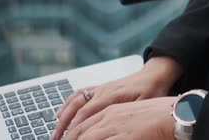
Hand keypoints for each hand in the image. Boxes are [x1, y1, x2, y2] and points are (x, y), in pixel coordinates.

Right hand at [51, 57, 181, 139]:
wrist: (154, 75)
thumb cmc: (152, 91)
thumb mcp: (143, 105)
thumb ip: (126, 115)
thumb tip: (112, 126)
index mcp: (111, 95)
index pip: (86, 113)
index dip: (74, 128)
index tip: (68, 139)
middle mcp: (102, 90)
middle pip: (76, 108)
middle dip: (63, 125)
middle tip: (55, 139)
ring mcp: (100, 88)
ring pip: (75, 100)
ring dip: (63, 115)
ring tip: (54, 130)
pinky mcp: (100, 87)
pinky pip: (79, 93)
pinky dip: (68, 103)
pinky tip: (61, 112)